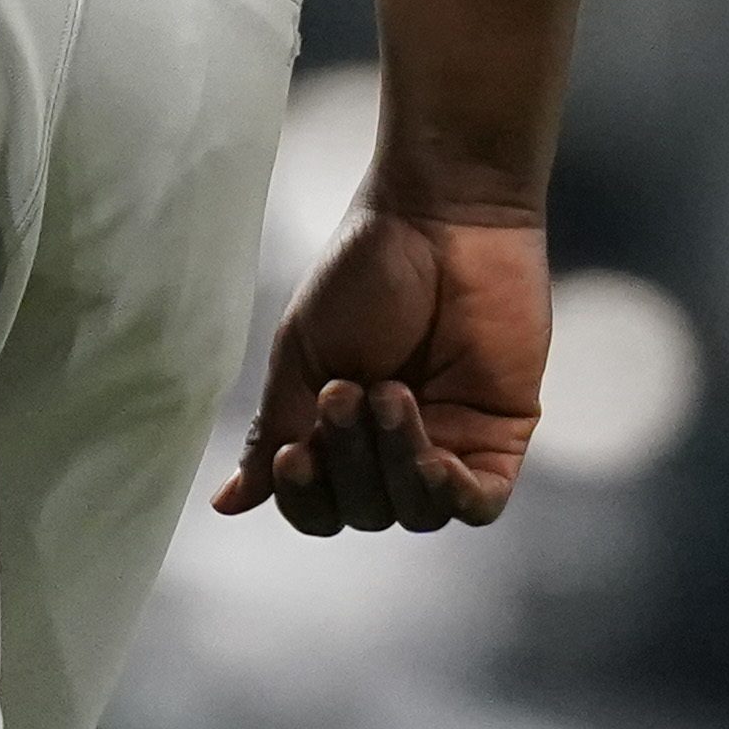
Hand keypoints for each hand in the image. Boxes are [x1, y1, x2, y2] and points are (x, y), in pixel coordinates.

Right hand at [214, 199, 543, 533]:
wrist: (440, 217)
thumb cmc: (364, 271)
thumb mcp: (304, 352)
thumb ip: (275, 428)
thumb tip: (228, 504)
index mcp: (341, 434)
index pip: (318, 507)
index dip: (304, 498)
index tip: (293, 455)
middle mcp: (393, 449)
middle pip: (365, 510)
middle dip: (348, 461)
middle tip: (346, 391)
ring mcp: (450, 443)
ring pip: (418, 511)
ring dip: (396, 464)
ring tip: (390, 394)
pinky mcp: (500, 435)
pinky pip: (480, 504)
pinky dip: (454, 495)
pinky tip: (436, 462)